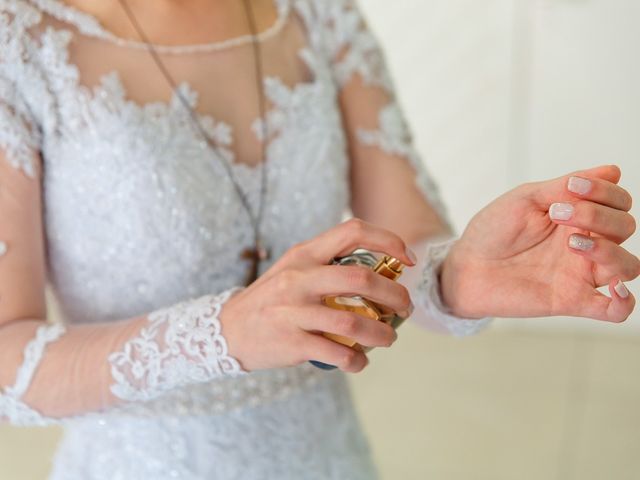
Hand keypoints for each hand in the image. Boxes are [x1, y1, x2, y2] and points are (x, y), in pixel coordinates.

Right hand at [220, 218, 415, 372]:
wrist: (227, 330)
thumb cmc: (271, 299)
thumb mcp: (293, 270)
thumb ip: (327, 265)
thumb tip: (378, 273)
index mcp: (304, 254)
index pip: (352, 232)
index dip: (388, 240)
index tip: (406, 259)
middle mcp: (299, 278)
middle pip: (360, 278)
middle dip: (394, 294)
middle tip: (405, 308)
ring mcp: (293, 310)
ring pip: (353, 321)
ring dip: (382, 333)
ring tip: (388, 338)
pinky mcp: (291, 342)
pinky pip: (336, 354)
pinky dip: (357, 361)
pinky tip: (360, 361)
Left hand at [441, 165, 638, 321]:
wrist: (466, 265)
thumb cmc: (493, 231)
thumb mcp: (526, 199)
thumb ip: (565, 187)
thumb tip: (612, 170)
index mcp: (578, 216)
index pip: (618, 201)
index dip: (605, 191)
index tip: (572, 187)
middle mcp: (586, 243)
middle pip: (625, 227)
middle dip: (598, 215)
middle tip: (558, 214)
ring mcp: (581, 273)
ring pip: (628, 266)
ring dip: (610, 250)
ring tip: (572, 243)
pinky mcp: (572, 301)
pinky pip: (616, 310)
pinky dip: (625, 301)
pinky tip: (615, 289)